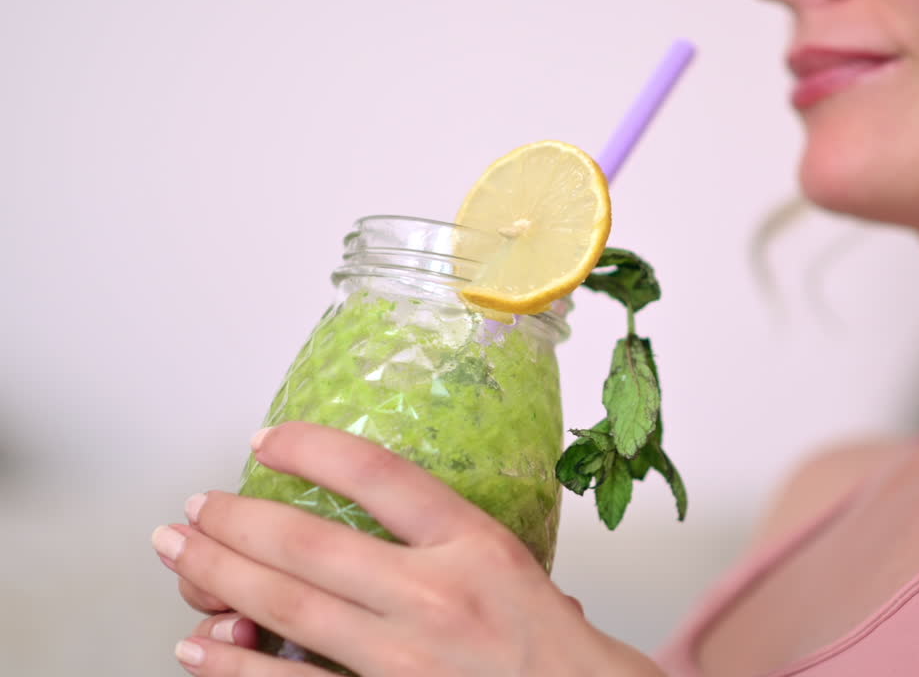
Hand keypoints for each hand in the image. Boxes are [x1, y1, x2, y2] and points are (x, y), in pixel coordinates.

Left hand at [151, 422, 661, 675]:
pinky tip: (197, 648)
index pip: (380, 475)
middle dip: (234, 519)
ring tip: (179, 553)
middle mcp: (437, 596)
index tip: (267, 437)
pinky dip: (234, 669)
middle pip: (308, 543)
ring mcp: (404, 660)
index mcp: (479, 547)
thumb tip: (403, 521)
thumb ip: (469, 546)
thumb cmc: (566, 655)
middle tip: (194, 505)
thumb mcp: (532, 575)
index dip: (311, 448)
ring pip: (286, 608)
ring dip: (218, 576)